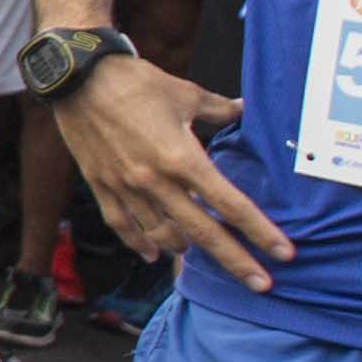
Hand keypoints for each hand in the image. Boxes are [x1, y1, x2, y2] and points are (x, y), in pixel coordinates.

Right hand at [46, 54, 290, 288]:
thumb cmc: (134, 81)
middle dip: (236, 261)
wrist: (77, 77)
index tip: (283, 253)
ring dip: (185, 249)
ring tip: (198, 255)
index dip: (260, 231)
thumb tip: (243, 109)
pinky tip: (152, 254)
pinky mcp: (101, 184)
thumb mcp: (185, 93)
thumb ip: (219, 109)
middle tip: (261, 285)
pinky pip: (122, 224)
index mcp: (182, 158)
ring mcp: (126, 186)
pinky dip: (138, 243)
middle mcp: (155, 180)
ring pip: (162, 234)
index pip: (230, 204)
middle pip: (203, 232)